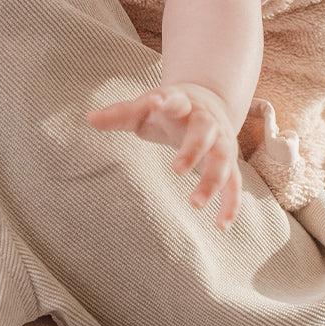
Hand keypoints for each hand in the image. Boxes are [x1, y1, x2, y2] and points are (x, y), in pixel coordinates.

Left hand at [86, 82, 242, 230]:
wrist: (209, 100)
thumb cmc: (168, 107)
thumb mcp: (145, 106)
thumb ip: (120, 114)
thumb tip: (88, 118)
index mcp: (182, 103)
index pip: (177, 100)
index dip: (170, 102)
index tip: (160, 102)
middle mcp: (206, 121)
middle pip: (204, 132)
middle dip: (192, 150)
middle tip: (176, 170)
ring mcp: (221, 141)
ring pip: (223, 160)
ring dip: (211, 181)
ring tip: (194, 204)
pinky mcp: (229, 161)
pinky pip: (235, 184)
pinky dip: (231, 204)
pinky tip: (221, 226)